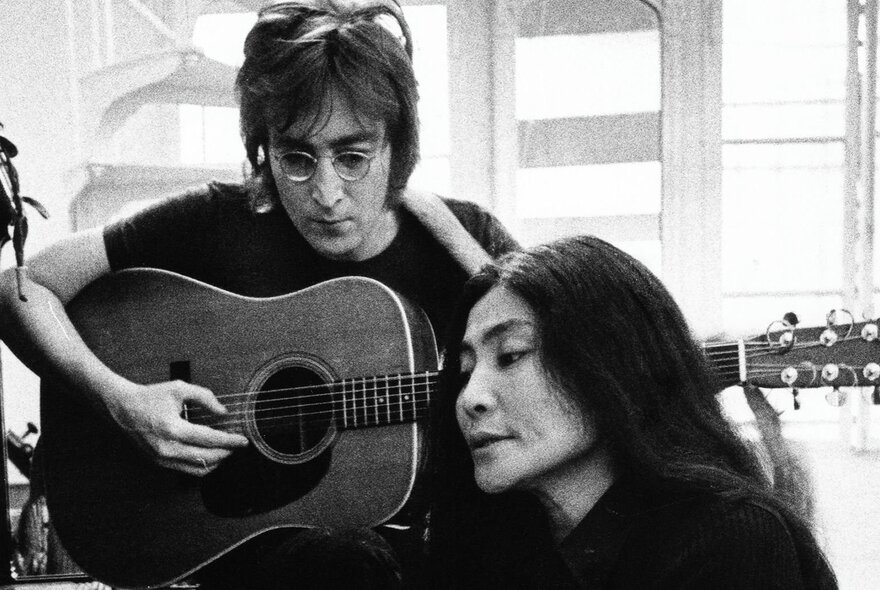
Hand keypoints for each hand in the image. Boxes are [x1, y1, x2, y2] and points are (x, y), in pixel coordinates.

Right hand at [101, 379, 249, 476]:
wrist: (122, 407)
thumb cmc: (150, 396)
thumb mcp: (180, 389)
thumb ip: (205, 397)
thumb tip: (223, 413)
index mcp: (172, 429)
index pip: (209, 439)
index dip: (230, 441)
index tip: (243, 440)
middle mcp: (167, 448)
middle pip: (207, 457)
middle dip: (227, 452)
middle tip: (238, 444)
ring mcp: (162, 459)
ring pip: (199, 469)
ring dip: (217, 461)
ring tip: (227, 450)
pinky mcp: (159, 463)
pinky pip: (187, 470)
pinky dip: (203, 465)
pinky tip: (211, 455)